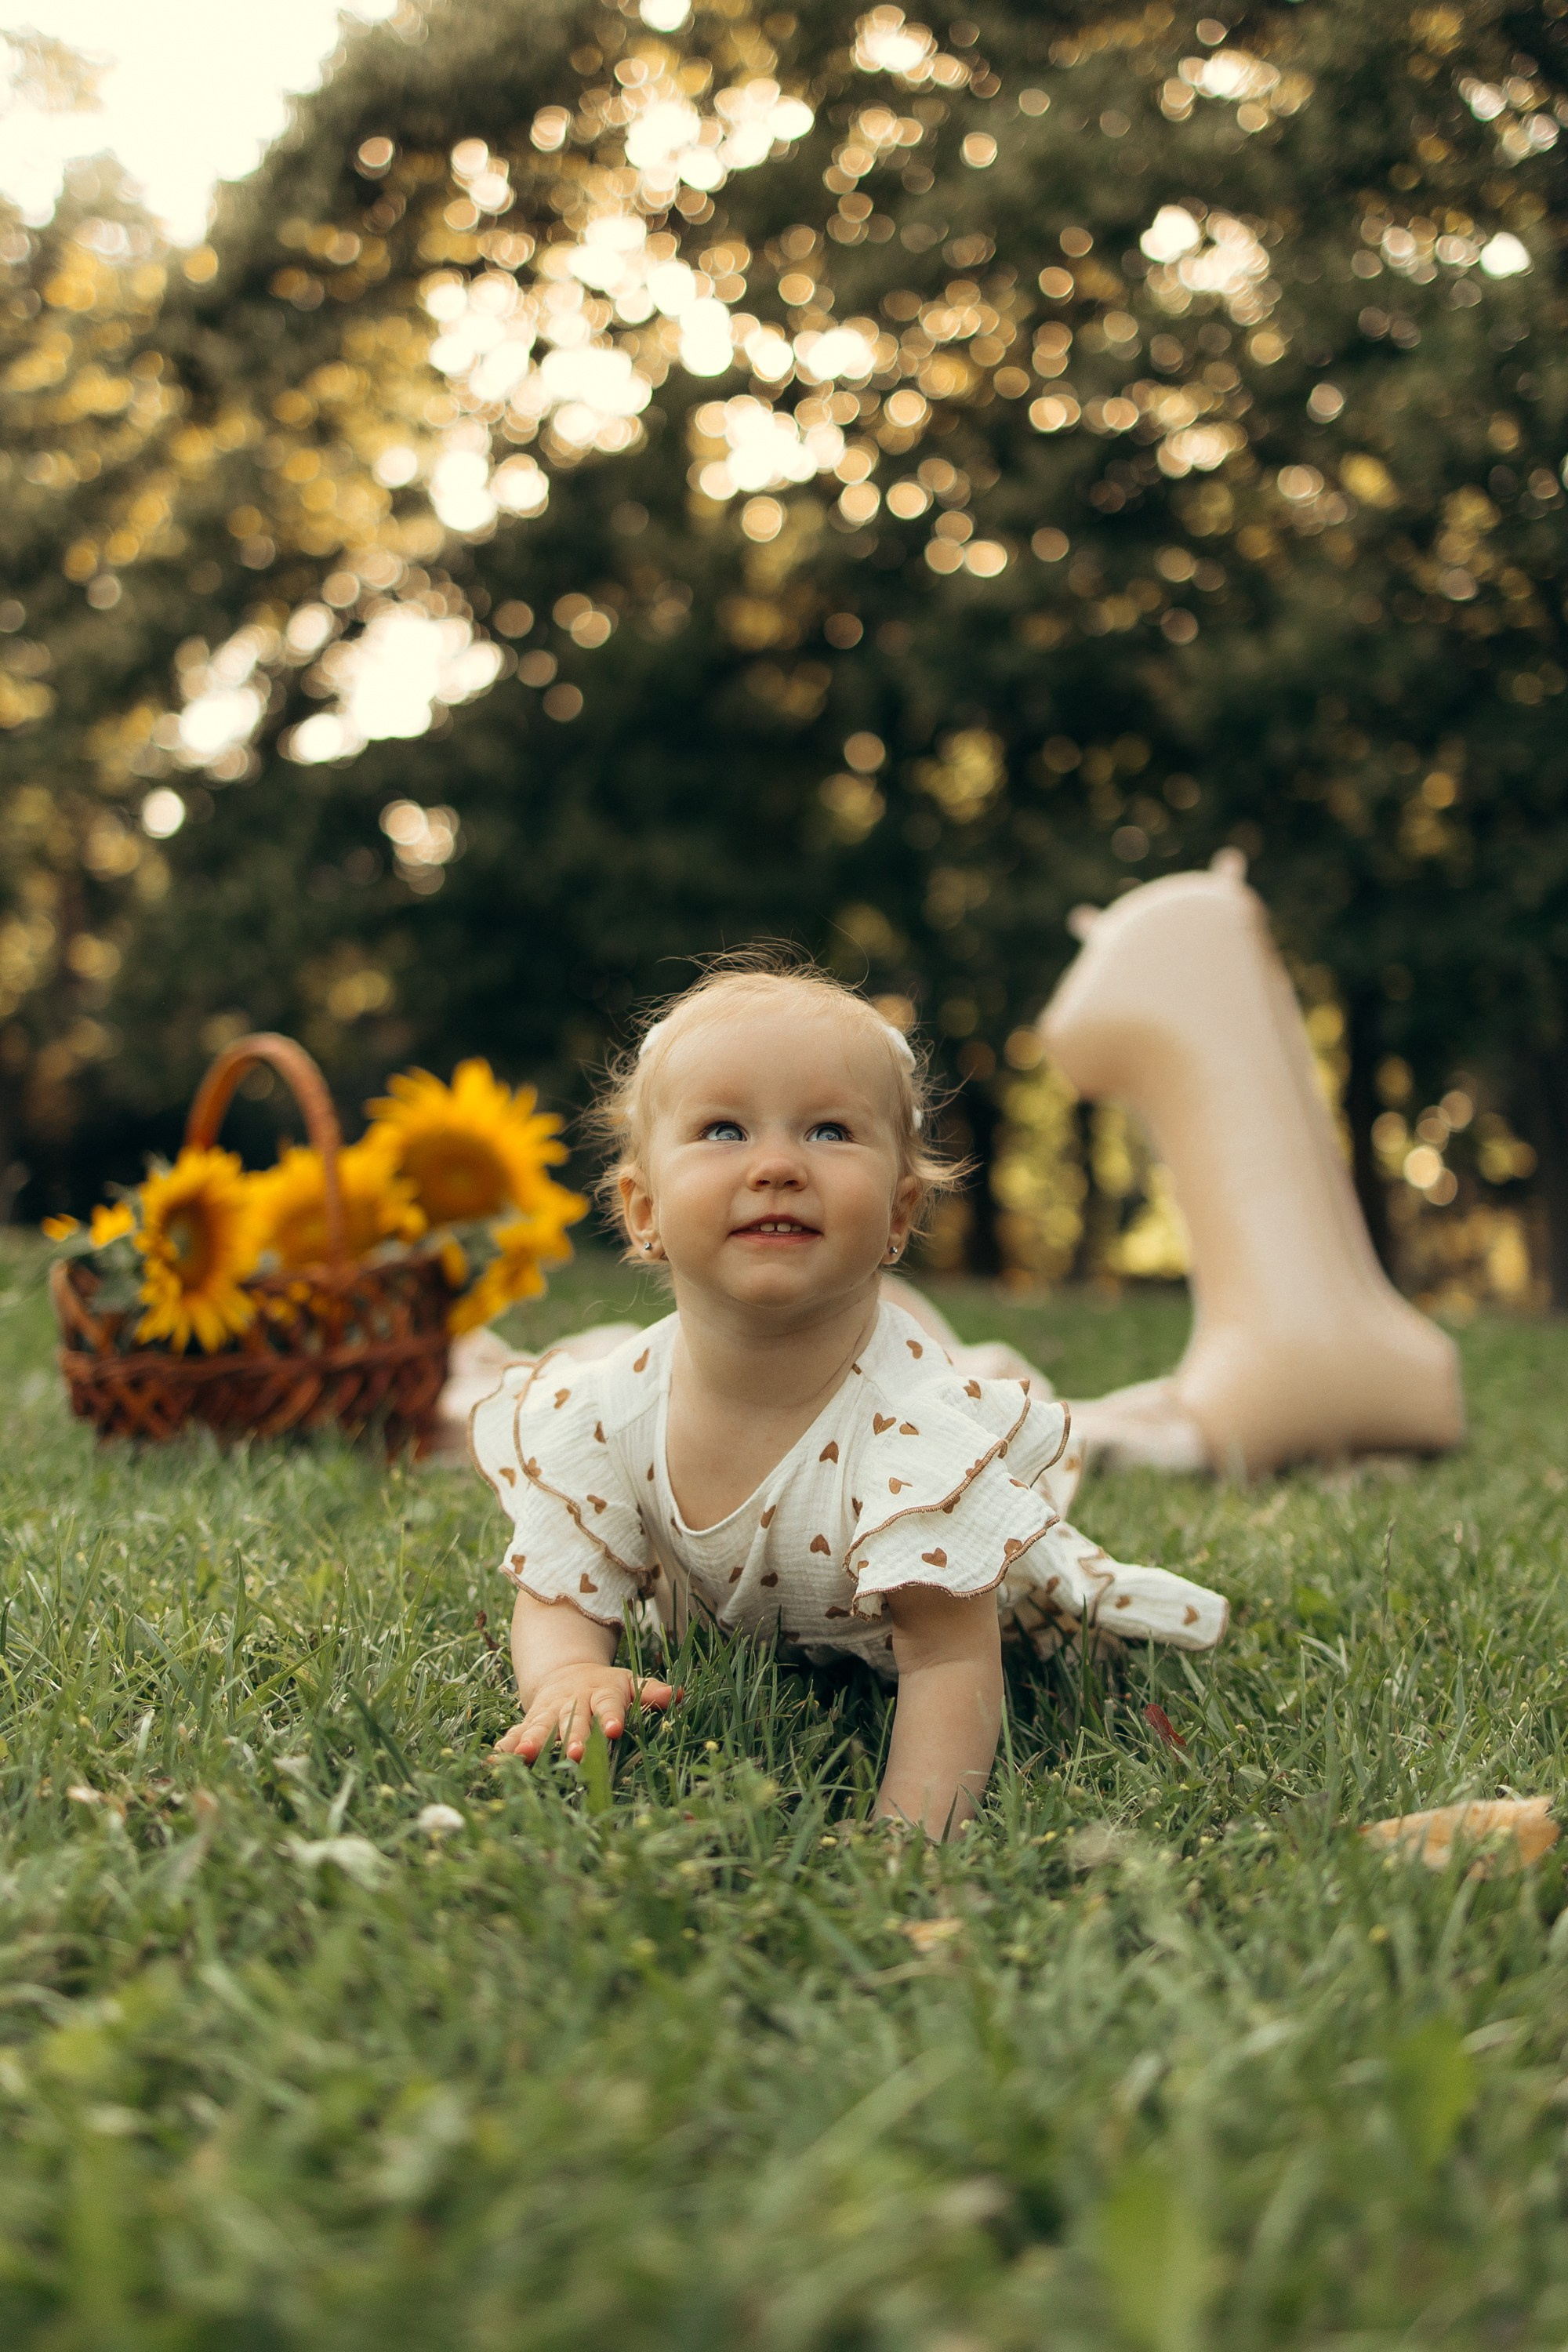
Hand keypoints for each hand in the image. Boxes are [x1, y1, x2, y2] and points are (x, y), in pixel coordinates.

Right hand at [494, 1663, 675, 1763]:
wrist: (566, 1674)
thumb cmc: (606, 1687)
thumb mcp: (629, 1683)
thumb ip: (650, 1692)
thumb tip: (678, 1695)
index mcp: (601, 1693)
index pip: (609, 1705)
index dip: (610, 1716)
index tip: (613, 1729)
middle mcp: (572, 1702)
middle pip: (572, 1720)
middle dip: (572, 1736)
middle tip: (575, 1753)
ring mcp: (548, 1712)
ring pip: (540, 1727)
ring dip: (533, 1742)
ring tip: (526, 1757)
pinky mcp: (529, 1723)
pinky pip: (515, 1734)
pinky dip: (505, 1748)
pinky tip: (493, 1762)